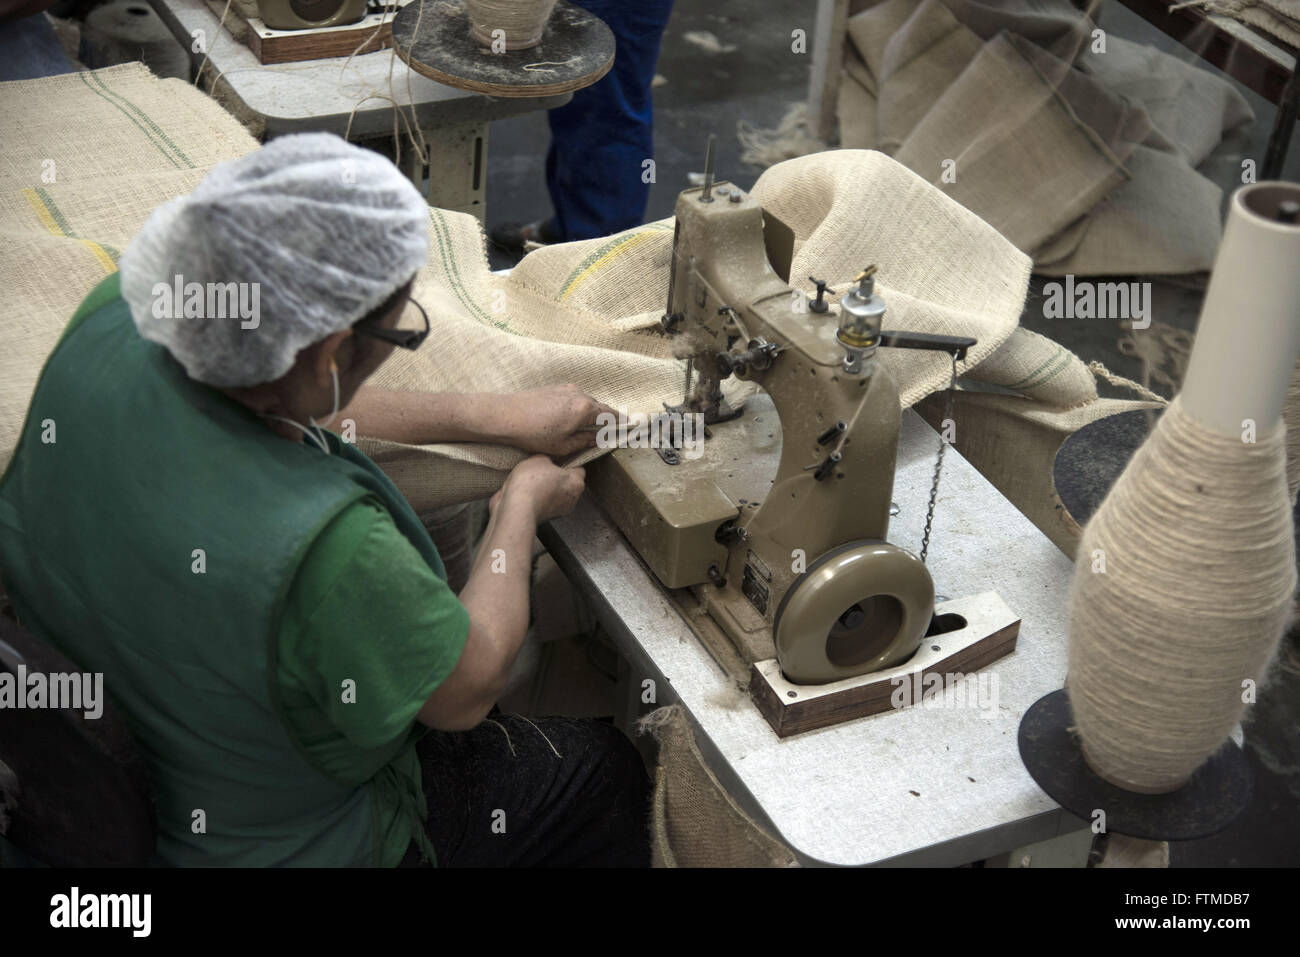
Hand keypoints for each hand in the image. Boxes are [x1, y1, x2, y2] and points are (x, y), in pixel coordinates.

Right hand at [497, 454, 585, 523]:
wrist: (517, 508)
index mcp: (576, 482)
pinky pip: (545, 503)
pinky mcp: (547, 518)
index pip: (578, 468)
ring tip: (531, 482)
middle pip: (567, 482)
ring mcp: (560, 510)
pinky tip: (527, 492)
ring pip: (556, 494)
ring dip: (546, 488)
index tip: (556, 459)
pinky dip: (539, 498)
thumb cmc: (531, 483)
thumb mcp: (539, 459)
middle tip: (542, 470)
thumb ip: (548, 459)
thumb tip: (547, 462)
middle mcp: (573, 499)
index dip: (566, 461)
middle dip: (556, 476)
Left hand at [498, 385, 615, 457]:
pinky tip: (573, 420)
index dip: (622, 422)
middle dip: (607, 419)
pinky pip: (575, 399)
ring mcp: (567, 389)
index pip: (611, 415)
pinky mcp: (556, 388)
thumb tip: (598, 439)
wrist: (506, 415)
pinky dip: (579, 409)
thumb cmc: (533, 433)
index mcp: (585, 409)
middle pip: (600, 408)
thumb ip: (585, 441)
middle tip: (612, 431)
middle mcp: (579, 394)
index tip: (630, 427)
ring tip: (592, 428)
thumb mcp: (563, 445)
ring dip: (591, 414)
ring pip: (587, 403)